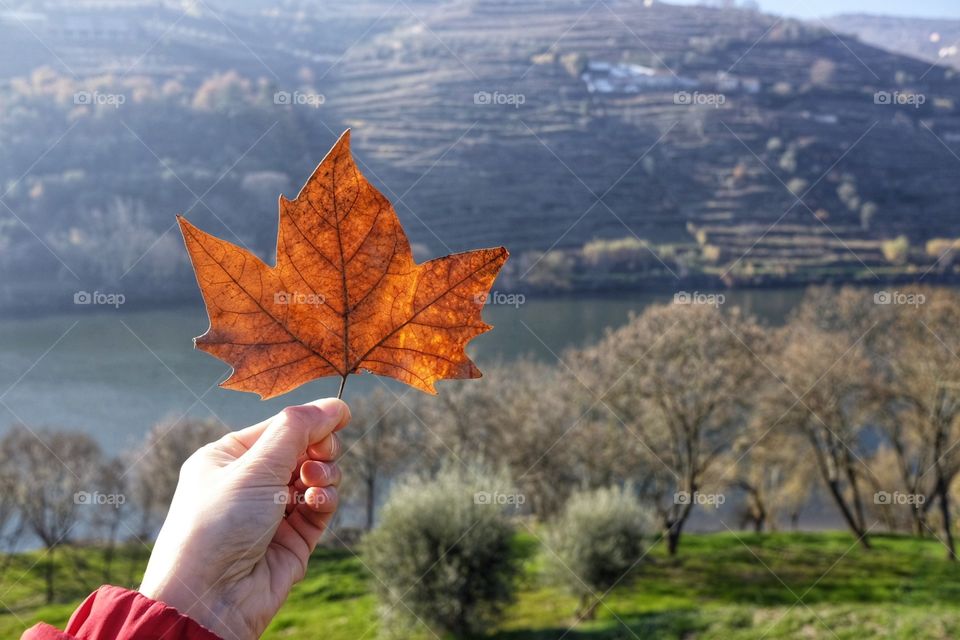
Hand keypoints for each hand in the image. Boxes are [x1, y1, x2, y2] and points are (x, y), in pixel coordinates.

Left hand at [139, 398, 349, 639]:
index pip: (280, 427)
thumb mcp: (254, 467)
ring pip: (318, 476)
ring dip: (324, 473)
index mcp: (228, 458)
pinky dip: (325, 498)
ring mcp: (274, 510)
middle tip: (319, 455)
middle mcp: (251, 483)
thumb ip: (297, 430)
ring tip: (311, 483)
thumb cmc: (217, 526)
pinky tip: (316, 501)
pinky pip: (322, 505)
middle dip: (319, 448)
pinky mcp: (294, 537)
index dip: (310, 420)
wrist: (211, 599)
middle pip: (304, 449)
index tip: (341, 417)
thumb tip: (335, 404)